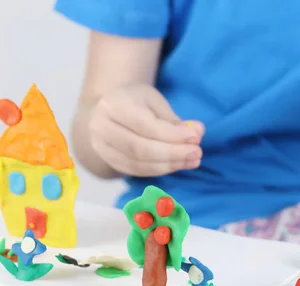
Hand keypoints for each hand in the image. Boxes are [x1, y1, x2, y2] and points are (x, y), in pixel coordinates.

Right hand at [88, 84, 203, 176]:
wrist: (108, 111)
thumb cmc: (135, 102)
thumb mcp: (154, 101)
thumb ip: (173, 120)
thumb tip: (198, 132)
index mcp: (113, 105)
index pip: (146, 125)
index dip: (173, 135)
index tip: (196, 137)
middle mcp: (101, 127)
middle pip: (140, 148)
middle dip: (173, 153)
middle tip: (197, 153)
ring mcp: (103, 148)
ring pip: (139, 163)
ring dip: (170, 165)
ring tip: (193, 160)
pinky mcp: (110, 162)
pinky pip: (137, 171)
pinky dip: (160, 170)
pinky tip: (178, 165)